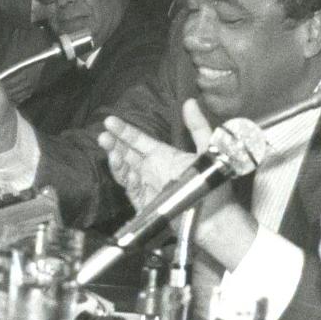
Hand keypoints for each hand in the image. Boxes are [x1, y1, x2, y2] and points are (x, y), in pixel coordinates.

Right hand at [102, 100, 255, 266]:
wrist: (216, 217)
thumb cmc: (213, 185)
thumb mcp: (208, 149)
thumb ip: (198, 126)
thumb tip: (190, 102)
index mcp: (163, 156)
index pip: (138, 140)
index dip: (124, 131)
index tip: (111, 121)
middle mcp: (152, 169)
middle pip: (127, 153)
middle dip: (114, 143)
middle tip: (104, 134)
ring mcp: (147, 186)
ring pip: (124, 170)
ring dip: (115, 158)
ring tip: (108, 147)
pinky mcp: (145, 203)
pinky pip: (131, 189)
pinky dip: (126, 179)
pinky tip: (126, 169)